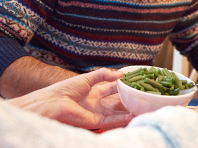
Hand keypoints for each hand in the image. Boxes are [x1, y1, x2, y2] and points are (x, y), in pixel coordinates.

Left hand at [8, 68, 133, 129]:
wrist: (52, 104)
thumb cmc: (65, 89)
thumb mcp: (87, 78)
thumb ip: (103, 75)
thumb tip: (120, 73)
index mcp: (95, 90)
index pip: (113, 87)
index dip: (125, 85)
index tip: (138, 82)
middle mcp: (98, 102)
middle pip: (118, 101)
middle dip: (131, 100)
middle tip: (145, 97)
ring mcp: (98, 113)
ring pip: (118, 112)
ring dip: (131, 111)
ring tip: (146, 108)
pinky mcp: (96, 122)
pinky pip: (113, 121)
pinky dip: (124, 119)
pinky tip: (135, 116)